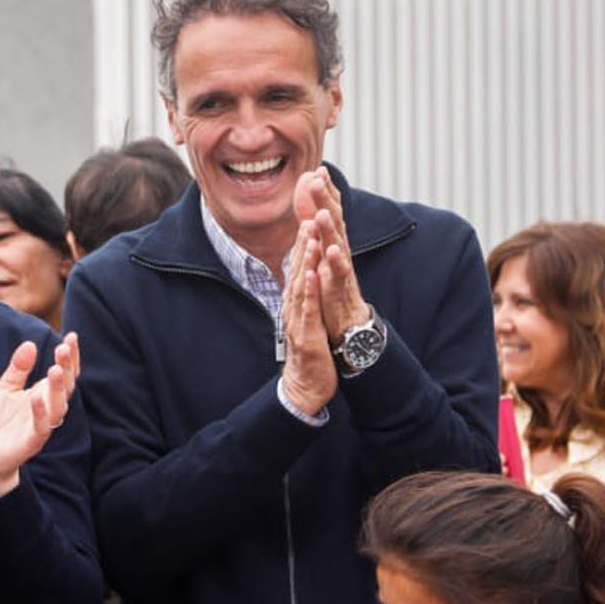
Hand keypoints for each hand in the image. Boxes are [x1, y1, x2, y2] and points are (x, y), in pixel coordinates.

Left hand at [0, 332, 79, 503]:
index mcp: (44, 396)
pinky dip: (40, 412)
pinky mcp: (30, 443)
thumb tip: (29, 344)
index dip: (70, 357)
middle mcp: (47, 410)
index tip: (71, 335)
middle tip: (64, 347)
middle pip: (65, 387)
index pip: (64, 374)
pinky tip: (36, 397)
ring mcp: (41, 427)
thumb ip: (18, 369)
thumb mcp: (5, 390)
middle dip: (66, 367)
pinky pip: (41, 428)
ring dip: (57, 388)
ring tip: (54, 369)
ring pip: (58, 407)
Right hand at [279, 221, 336, 416]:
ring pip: (300, 286)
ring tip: (310, 237)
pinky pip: (307, 309)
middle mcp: (292, 308)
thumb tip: (305, 280)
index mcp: (294, 304)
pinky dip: (309, 290)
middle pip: (296, 271)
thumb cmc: (309, 354)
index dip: (302, 245)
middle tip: (308, 216)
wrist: (305, 387)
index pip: (298, 270)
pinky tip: (312, 274)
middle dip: (302, 244)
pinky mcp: (305, 335)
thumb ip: (305, 300)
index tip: (307, 220)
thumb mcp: (307, 321)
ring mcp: (297, 321)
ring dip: (305, 261)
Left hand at [293, 168, 365, 341]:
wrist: (347, 323)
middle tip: (317, 179)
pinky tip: (330, 250)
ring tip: (322, 211)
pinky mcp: (342, 289)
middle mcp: (339, 251)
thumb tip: (308, 208)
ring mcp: (342, 269)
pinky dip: (336, 261)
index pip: (330, 213)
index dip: (324, 192)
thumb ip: (314, 232)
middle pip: (334, 222)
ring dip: (330, 228)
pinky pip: (340, 274)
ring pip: (337, 244)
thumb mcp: (321, 257)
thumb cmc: (333, 287)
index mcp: (332, 243)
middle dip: (326, 200)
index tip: (317, 169)